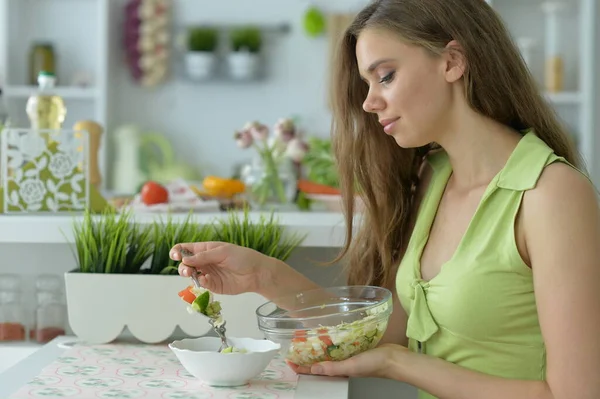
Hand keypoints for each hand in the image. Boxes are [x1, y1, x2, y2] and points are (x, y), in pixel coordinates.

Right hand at [170, 241, 275, 294]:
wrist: (256, 273)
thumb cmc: (242, 257)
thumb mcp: (223, 252)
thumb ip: (204, 256)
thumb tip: (185, 260)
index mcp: (205, 249)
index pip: (186, 249)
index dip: (177, 252)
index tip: (175, 256)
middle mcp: (204, 261)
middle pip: (185, 264)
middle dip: (182, 266)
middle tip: (187, 269)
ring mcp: (208, 274)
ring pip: (191, 275)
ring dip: (188, 274)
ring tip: (192, 274)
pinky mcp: (213, 286)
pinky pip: (201, 284)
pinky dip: (200, 283)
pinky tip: (205, 280)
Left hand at [287, 343, 405, 379]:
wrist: (396, 358)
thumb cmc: (374, 364)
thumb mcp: (352, 366)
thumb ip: (333, 368)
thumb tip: (313, 369)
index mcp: (339, 371)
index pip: (316, 370)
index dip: (302, 367)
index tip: (289, 360)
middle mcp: (342, 365)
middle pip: (320, 362)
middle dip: (308, 356)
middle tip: (296, 345)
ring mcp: (349, 356)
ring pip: (330, 353)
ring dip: (319, 348)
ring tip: (308, 337)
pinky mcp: (357, 348)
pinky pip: (341, 346)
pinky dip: (333, 341)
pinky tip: (330, 333)